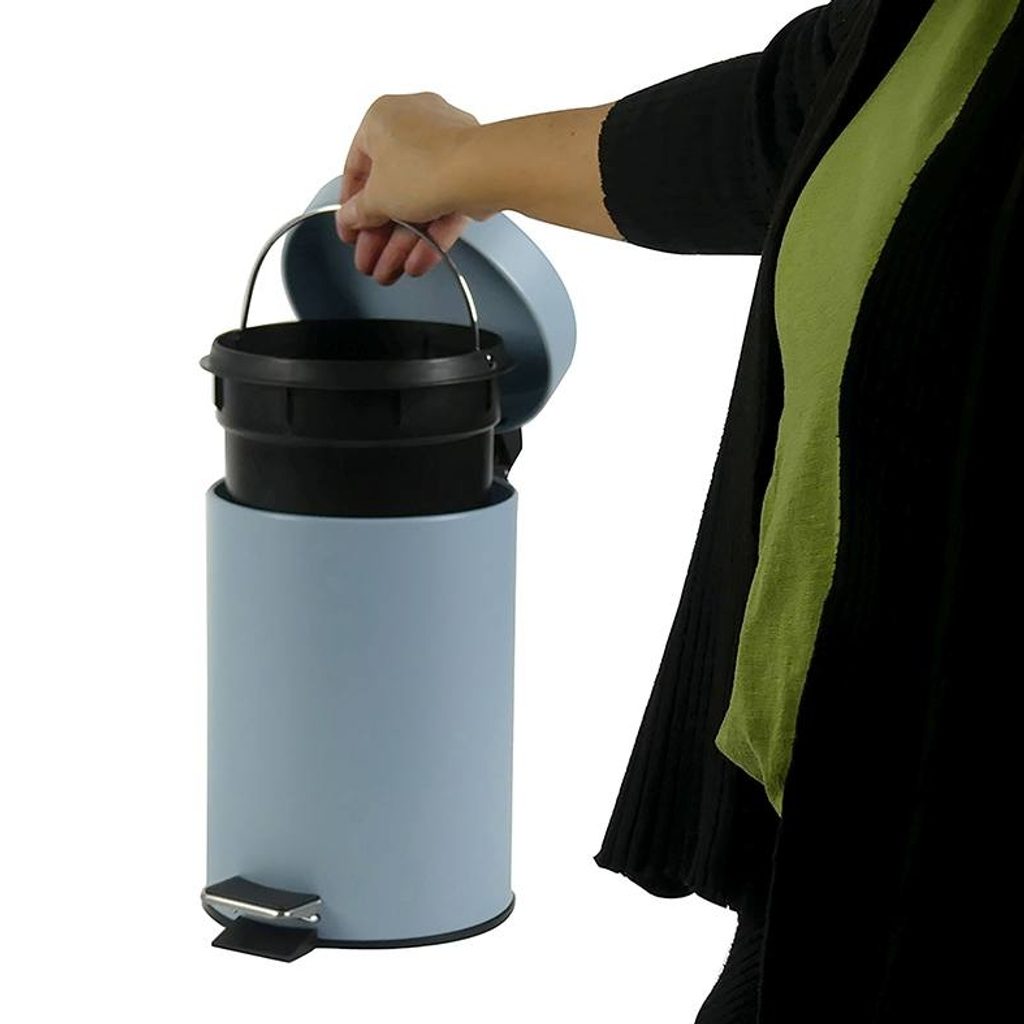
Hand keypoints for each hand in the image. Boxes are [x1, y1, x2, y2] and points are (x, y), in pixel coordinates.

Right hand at [336, 92, 494, 284]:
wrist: (481, 171)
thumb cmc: (428, 165)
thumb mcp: (377, 198)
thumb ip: (359, 212)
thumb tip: (351, 217)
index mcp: (382, 118)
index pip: (357, 166)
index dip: (350, 205)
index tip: (351, 229)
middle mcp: (415, 124)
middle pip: (390, 189)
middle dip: (380, 233)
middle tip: (371, 258)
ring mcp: (446, 146)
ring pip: (418, 201)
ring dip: (403, 240)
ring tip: (393, 268)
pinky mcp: (469, 170)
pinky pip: (443, 204)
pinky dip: (431, 233)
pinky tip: (419, 258)